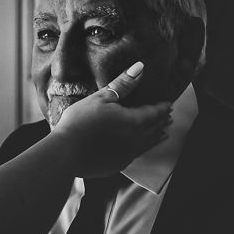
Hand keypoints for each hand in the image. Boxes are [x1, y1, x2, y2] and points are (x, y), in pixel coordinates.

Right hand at [52, 61, 171, 177]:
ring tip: (163, 135)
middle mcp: (135, 140)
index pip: (155, 112)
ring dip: (156, 138)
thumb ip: (122, 84)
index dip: (162, 107)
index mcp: (134, 121)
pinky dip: (141, 150)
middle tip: (169, 117)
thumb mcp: (101, 98)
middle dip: (162, 121)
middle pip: (154, 129)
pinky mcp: (115, 165)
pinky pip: (134, 156)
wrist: (64, 153)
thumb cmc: (80, 122)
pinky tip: (138, 150)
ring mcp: (126, 155)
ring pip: (147, 145)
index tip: (169, 103)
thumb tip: (140, 68)